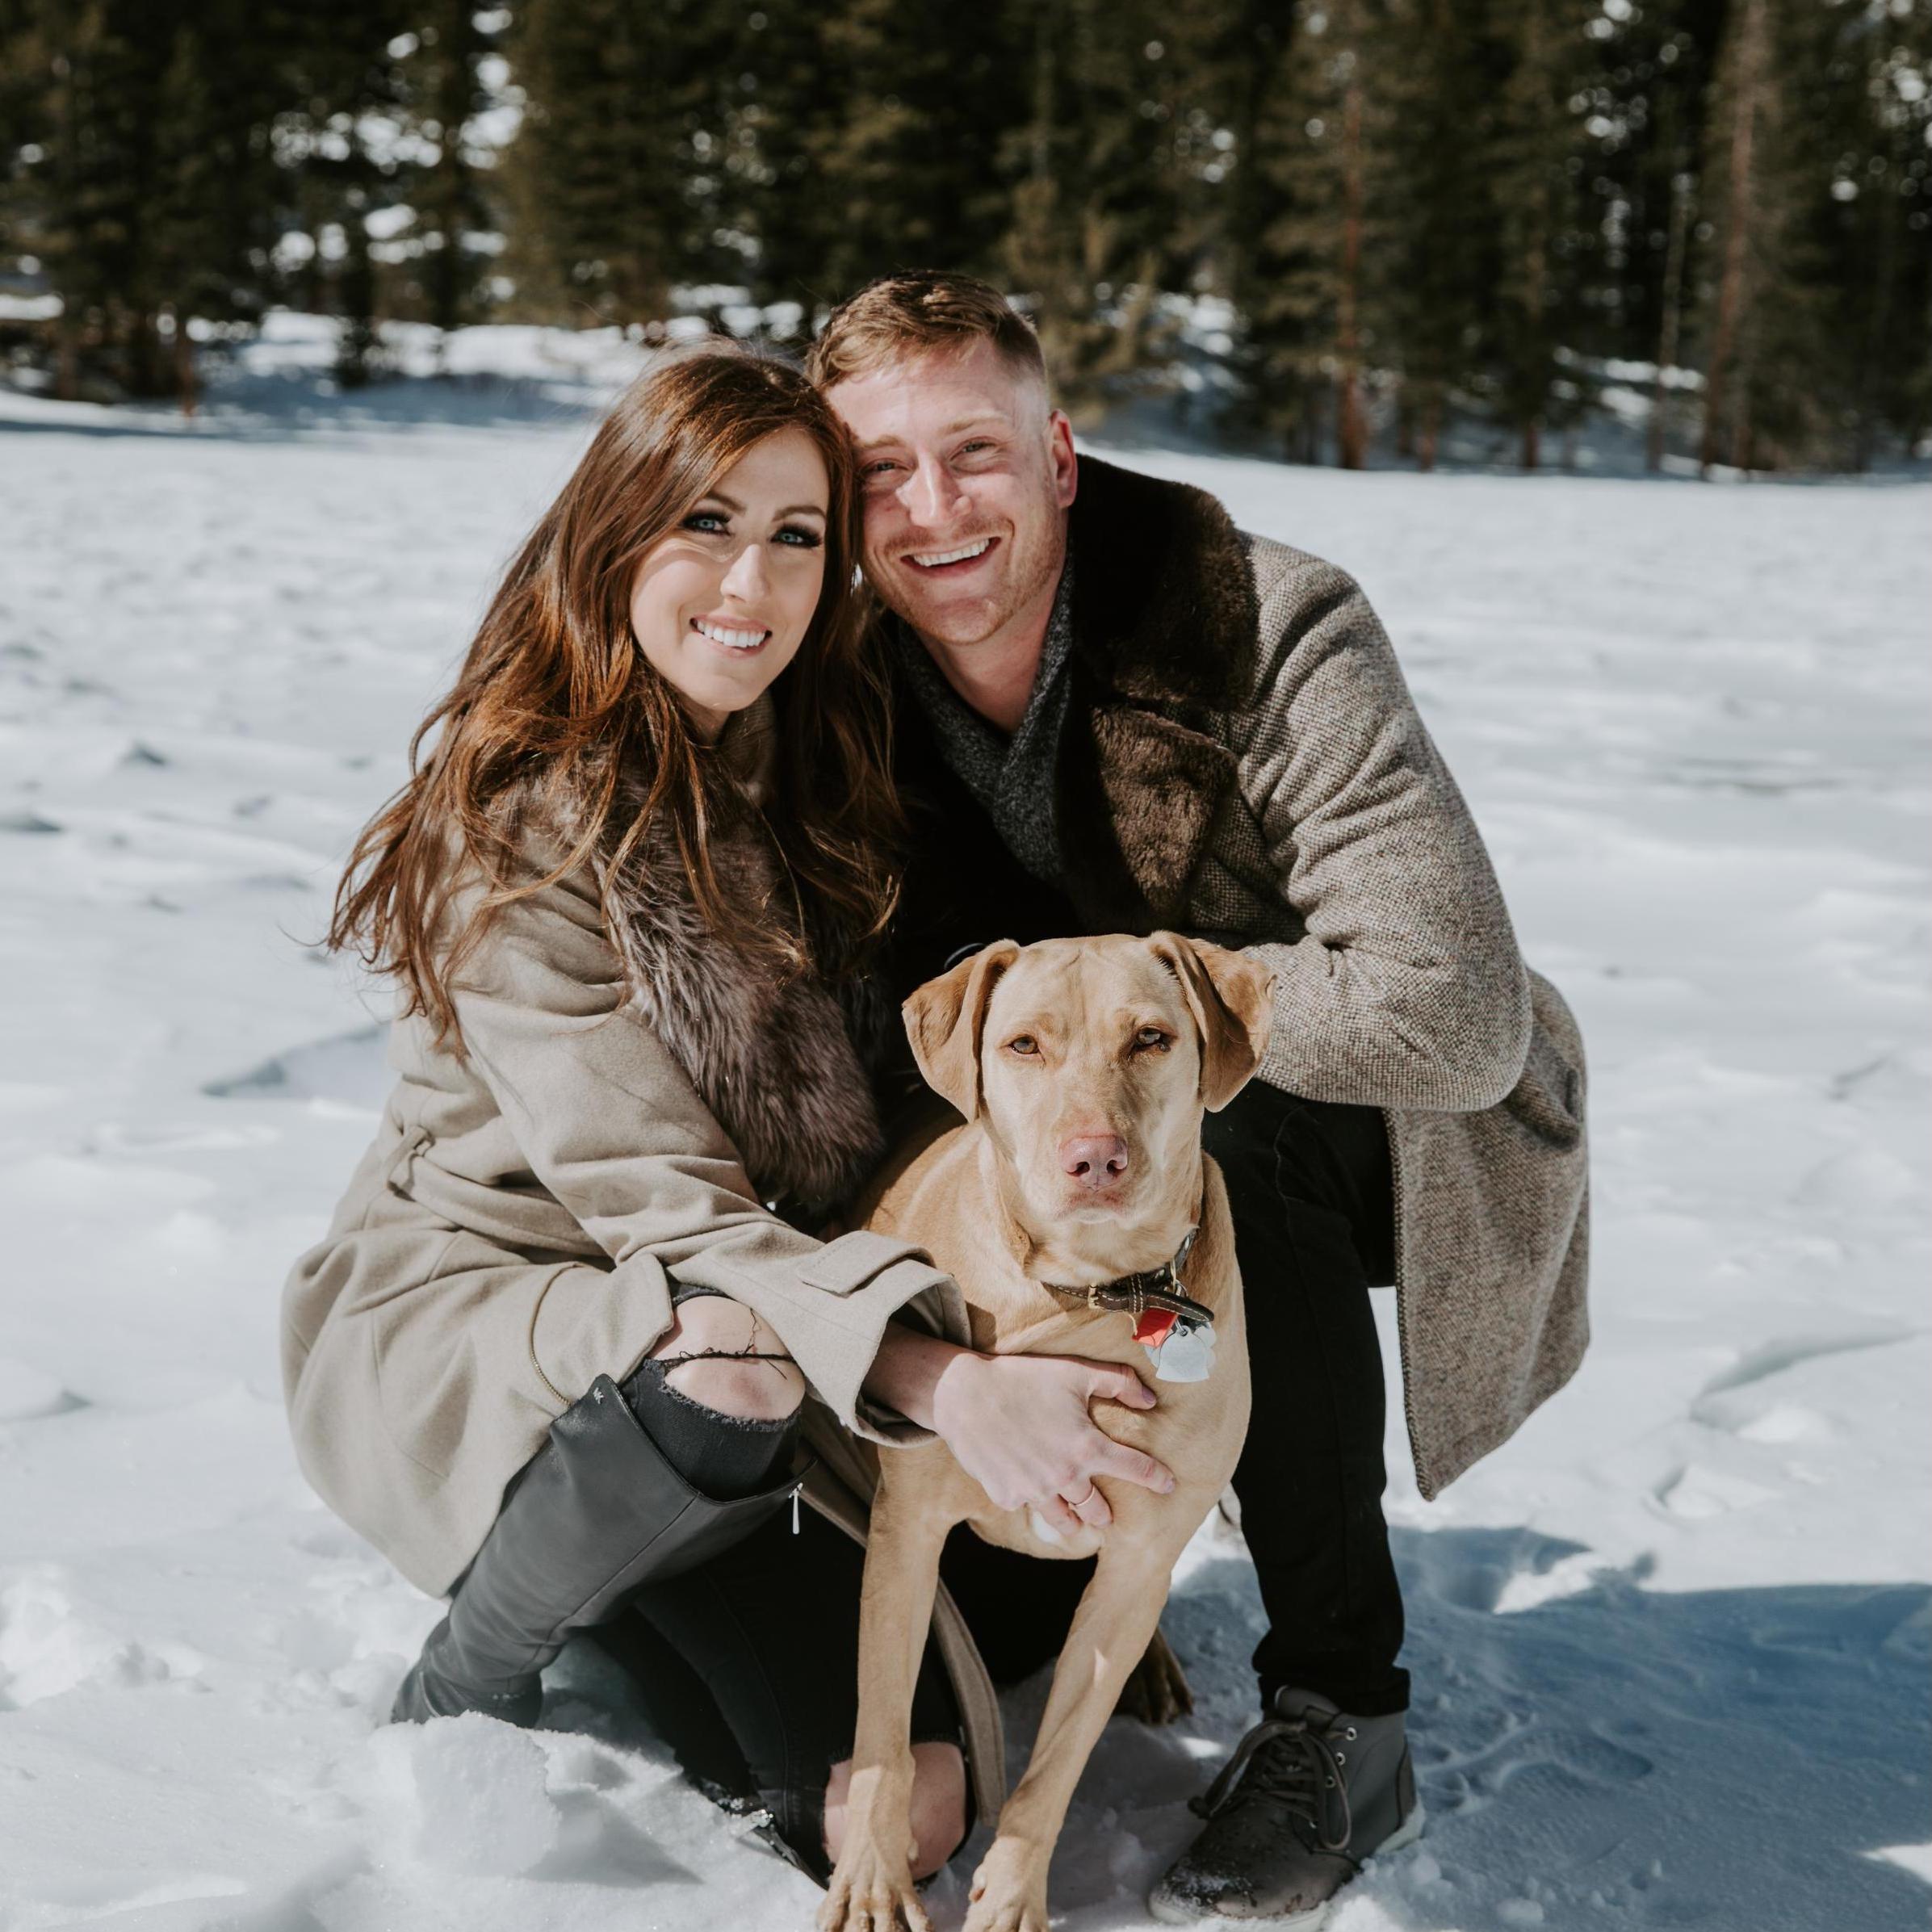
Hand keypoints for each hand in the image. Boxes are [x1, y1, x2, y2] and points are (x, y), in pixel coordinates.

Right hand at [930, 1349, 1174, 1536]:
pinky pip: (1028, 1507)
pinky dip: (1033, 1500)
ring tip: (1079, 1519)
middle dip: (1107, 1512)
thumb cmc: (1022, 1378)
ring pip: (1067, 1519)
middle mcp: (1065, 1476)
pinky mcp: (1007, 1497)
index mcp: (1087, 1446)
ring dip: (1077, 1520)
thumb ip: (1119, 1383)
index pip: (1135, 1470)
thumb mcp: (1075, 1371)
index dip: (1157, 1479)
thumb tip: (1150, 1400)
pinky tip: (1030, 1488)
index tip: (1169, 1486)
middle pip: (1099, 1509)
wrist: (964, 1394)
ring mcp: (1035, 1491)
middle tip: (1108, 1512)